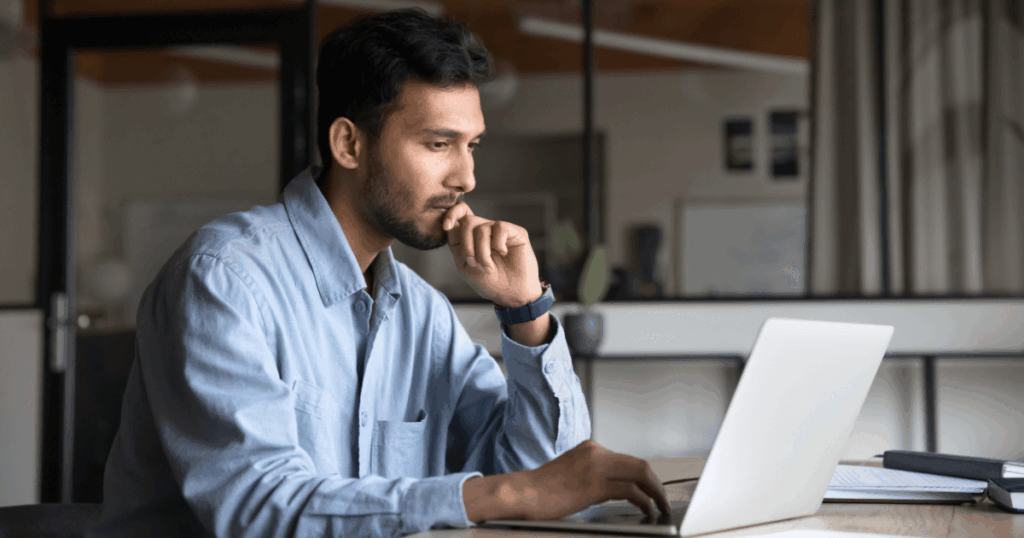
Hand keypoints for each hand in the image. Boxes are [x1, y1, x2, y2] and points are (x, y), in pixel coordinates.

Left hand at [443, 202, 541, 307]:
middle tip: (474, 263)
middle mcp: (486, 230)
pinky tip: (504, 253)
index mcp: (472, 237)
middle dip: (467, 245)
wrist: (511, 295)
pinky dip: (498, 244)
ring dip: (482, 252)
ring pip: (482, 228)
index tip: (446, 226)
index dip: (451, 214)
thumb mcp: (464, 266)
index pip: (460, 214)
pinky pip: (500, 227)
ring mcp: (500, 231)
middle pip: (468, 221)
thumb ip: (456, 246)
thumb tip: (452, 225)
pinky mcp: (516, 232)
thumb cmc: (489, 283)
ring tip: (489, 268)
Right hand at [463, 440, 670, 522]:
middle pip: (639, 464)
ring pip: (640, 474)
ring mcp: (596, 466)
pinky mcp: (595, 484)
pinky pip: (631, 492)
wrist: (522, 493)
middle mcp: (595, 452)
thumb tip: (612, 490)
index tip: (651, 489)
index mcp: (589, 449)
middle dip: (656, 483)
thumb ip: (592, 477)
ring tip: (661, 507)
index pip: (626, 459)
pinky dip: (645, 502)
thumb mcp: (571, 474)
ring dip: (656, 492)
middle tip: (663, 499)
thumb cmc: (541, 491)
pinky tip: (648, 512)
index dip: (644, 476)